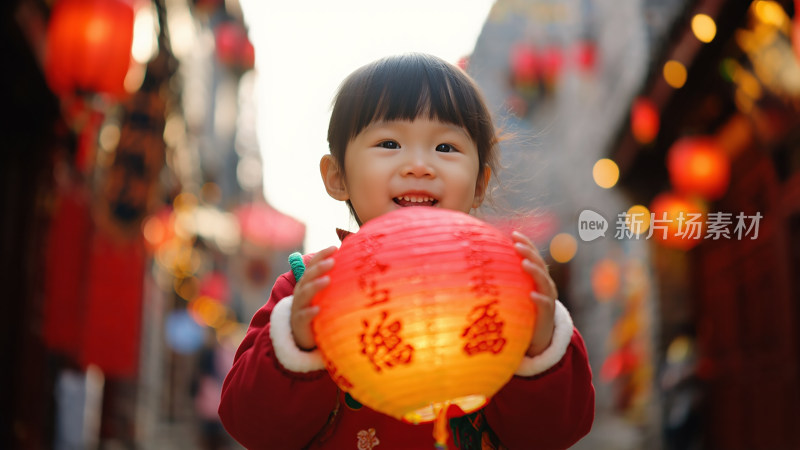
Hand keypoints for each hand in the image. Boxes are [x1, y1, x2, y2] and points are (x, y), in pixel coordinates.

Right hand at [290, 246, 336, 350]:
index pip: (313, 264)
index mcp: (308, 282)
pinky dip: (310, 312)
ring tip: (327, 280)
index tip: (335, 247)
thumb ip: (336, 278)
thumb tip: (354, 261)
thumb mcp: (326, 292)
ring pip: (304, 294)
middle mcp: (301, 291)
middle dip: (319, 267)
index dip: (322, 255)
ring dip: (315, 286)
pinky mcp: (300, 323)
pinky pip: (303, 316)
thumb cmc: (318, 308)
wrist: (302, 335)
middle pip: (308, 276)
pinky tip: (318, 309)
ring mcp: (299, 307)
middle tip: (333, 261)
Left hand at [512, 231, 557, 356]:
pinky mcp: (547, 316)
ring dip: (535, 271)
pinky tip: (532, 295)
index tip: (513, 234)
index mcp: (535, 277)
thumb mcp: (510, 293)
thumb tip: (474, 265)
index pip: (532, 256)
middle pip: (539, 265)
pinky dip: (540, 299)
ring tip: (524, 263)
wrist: (535, 338)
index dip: (526, 243)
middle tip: (517, 244)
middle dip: (529, 252)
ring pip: (544, 283)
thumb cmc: (520, 311)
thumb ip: (500, 279)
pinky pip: (545, 306)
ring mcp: (547, 299)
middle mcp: (544, 285)